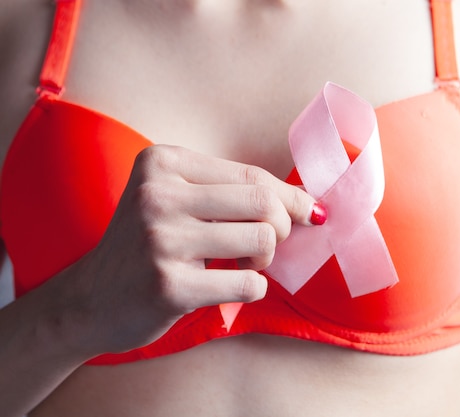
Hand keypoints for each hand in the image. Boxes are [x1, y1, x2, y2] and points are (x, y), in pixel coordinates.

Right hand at [57, 145, 319, 356]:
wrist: (90, 300)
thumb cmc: (148, 245)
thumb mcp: (177, 201)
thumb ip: (233, 193)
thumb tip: (312, 204)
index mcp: (162, 162)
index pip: (251, 175)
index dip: (290, 197)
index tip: (310, 212)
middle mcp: (157, 195)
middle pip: (263, 203)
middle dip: (282, 227)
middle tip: (265, 244)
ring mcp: (161, 241)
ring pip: (262, 240)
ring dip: (265, 259)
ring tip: (242, 264)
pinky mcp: (169, 286)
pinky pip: (249, 283)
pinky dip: (253, 288)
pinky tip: (230, 287)